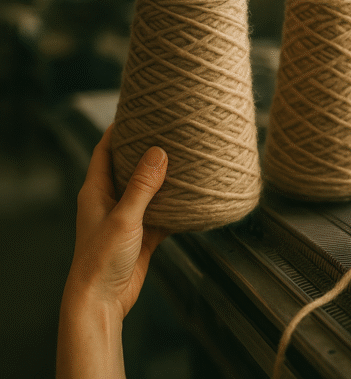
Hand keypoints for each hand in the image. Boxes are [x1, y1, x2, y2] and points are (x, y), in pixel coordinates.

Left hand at [57, 125, 167, 378]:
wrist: (102, 300)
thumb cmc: (102, 259)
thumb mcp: (124, 218)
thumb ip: (142, 186)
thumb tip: (159, 152)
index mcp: (95, 191)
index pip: (105, 151)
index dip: (119, 130)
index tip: (138, 111)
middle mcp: (109, 201)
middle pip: (129, 167)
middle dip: (147, 150)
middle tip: (169, 130)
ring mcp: (127, 219)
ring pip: (148, 190)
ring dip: (164, 177)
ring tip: (187, 157)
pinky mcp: (142, 236)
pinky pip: (161, 213)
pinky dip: (175, 205)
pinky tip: (193, 197)